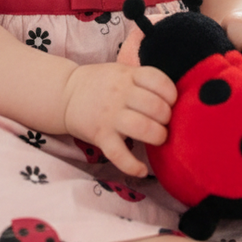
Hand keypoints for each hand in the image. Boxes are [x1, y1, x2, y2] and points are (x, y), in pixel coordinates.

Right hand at [63, 63, 177, 176]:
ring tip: (157, 138)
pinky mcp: (100, 135)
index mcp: (128, 75)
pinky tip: (142, 170)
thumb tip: (176, 98)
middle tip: (162, 122)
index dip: (171, 94)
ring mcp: (109, 115)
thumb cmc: (101, 84)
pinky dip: (133, 166)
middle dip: (167, 118)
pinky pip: (119, 155)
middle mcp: (119, 93)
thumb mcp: (121, 72)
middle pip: (156, 107)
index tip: (170, 102)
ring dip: (157, 136)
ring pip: (143, 128)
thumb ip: (143, 81)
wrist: (65, 94)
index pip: (159, 81)